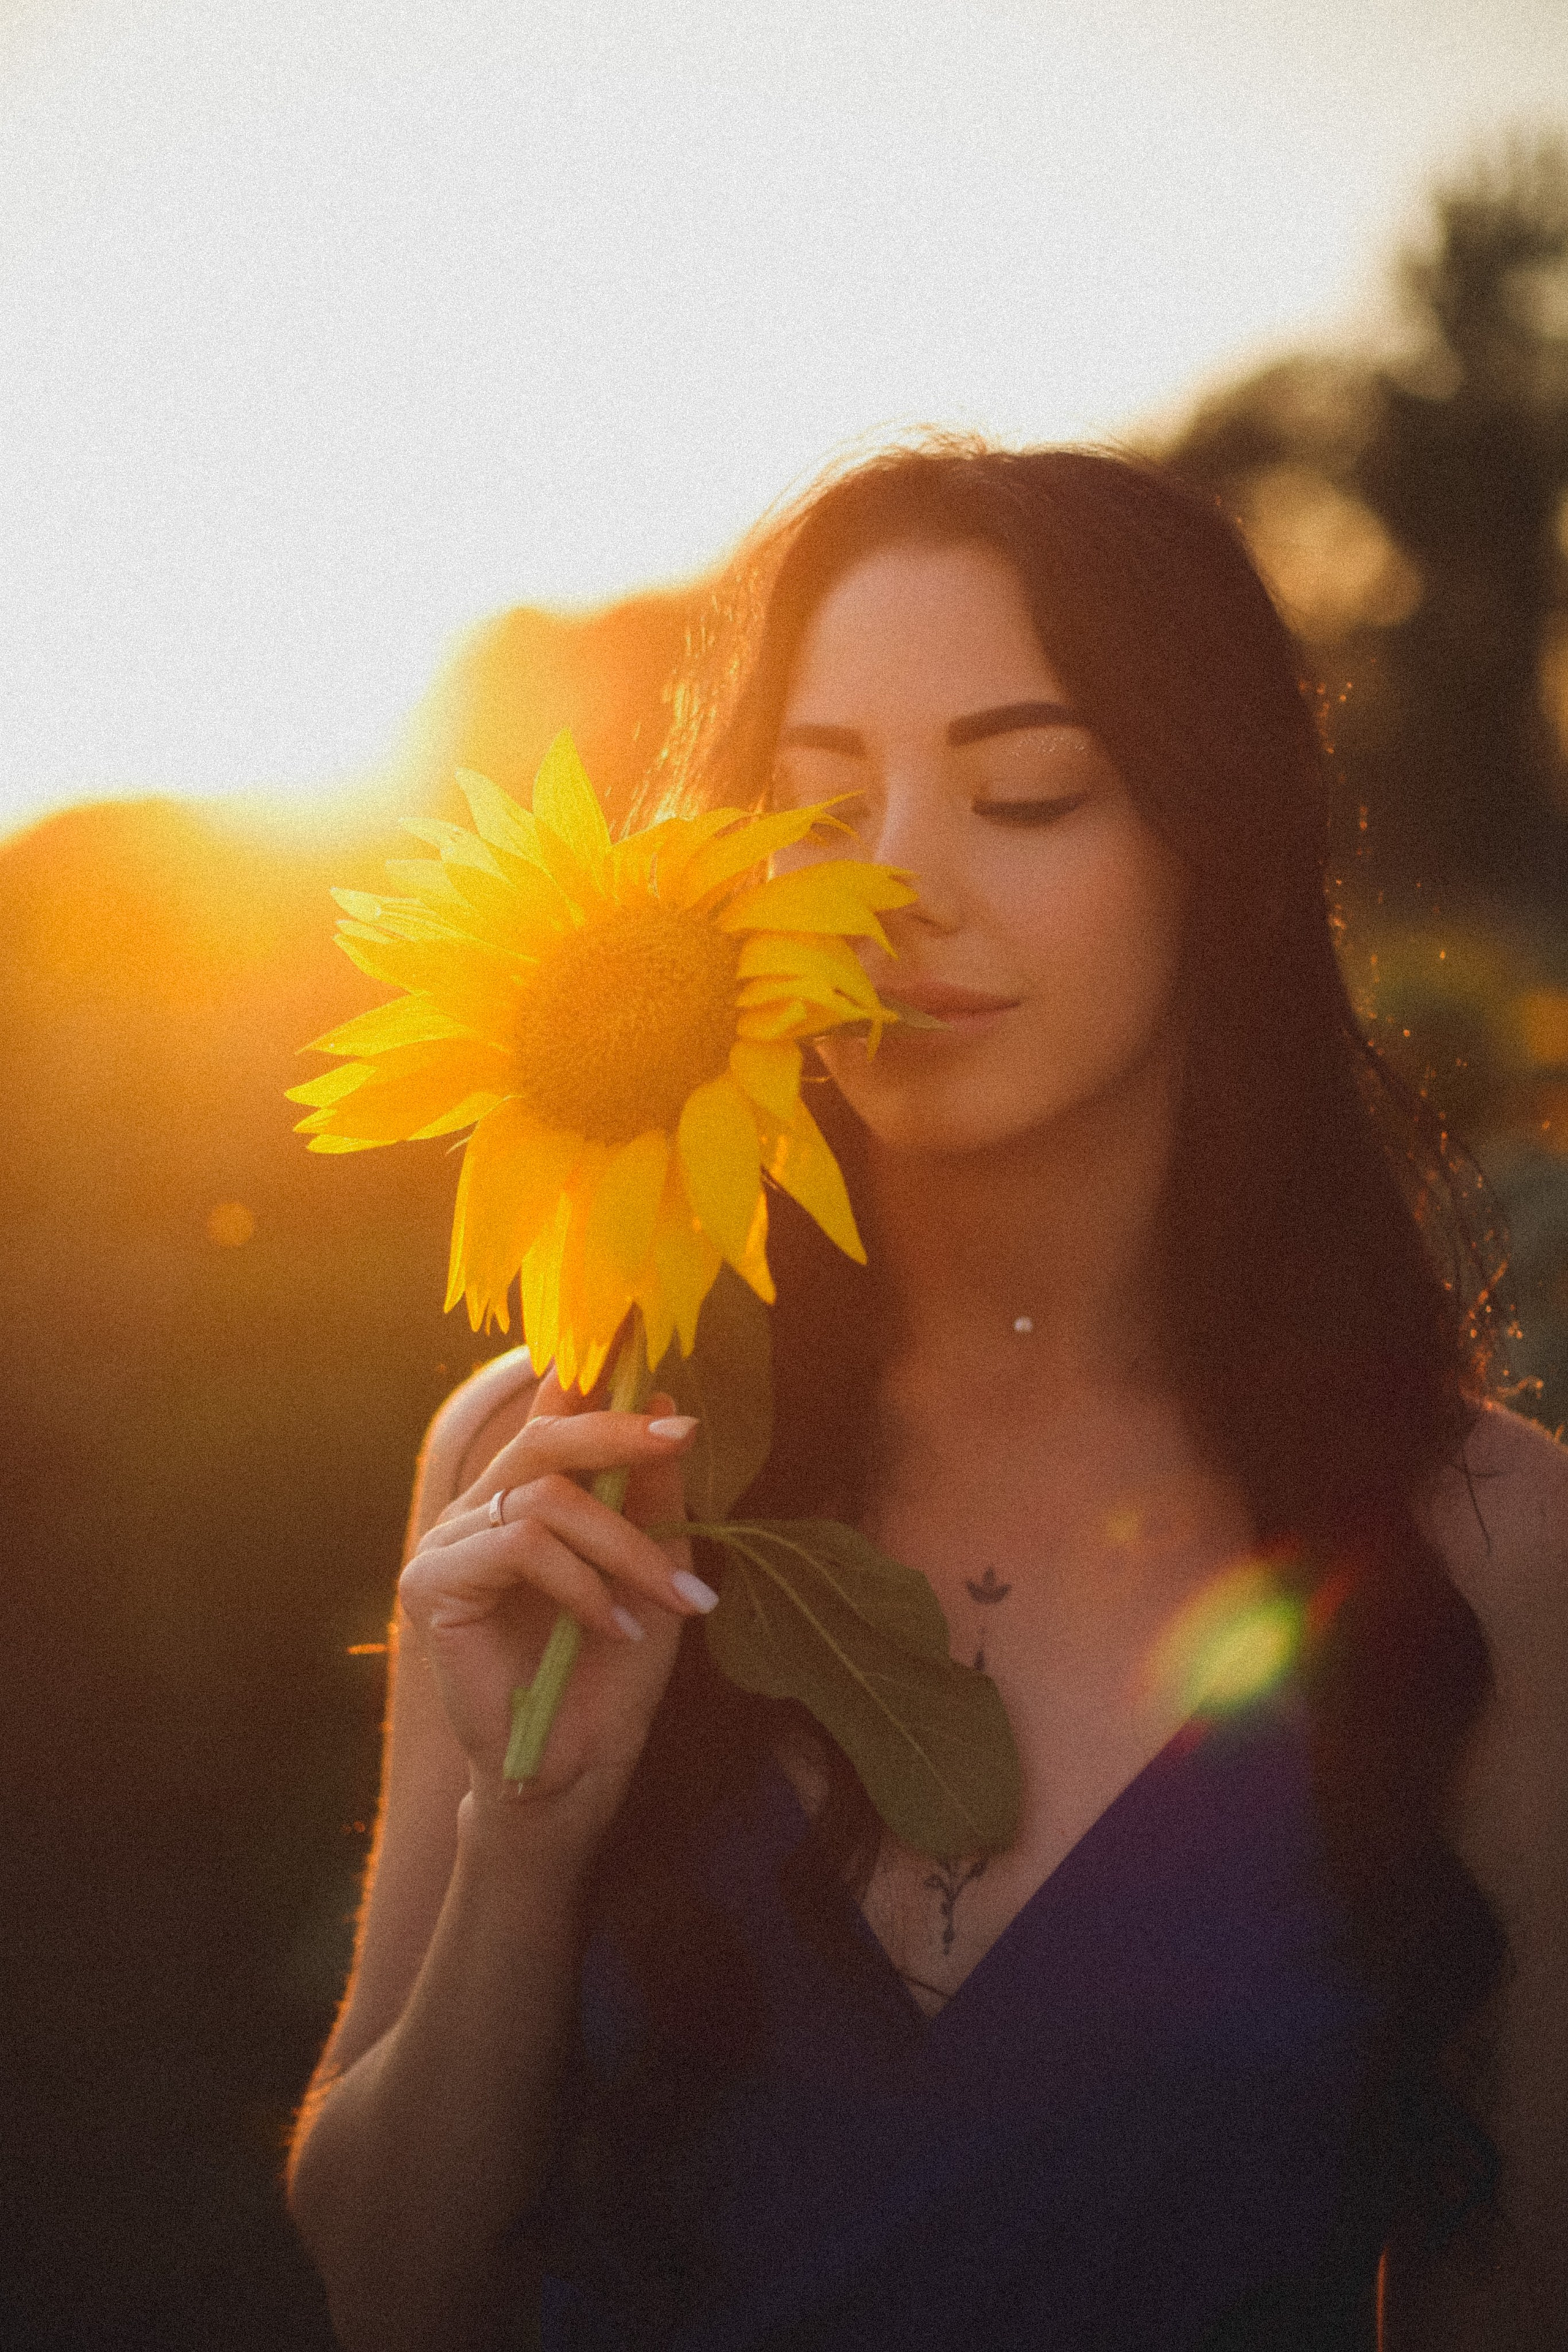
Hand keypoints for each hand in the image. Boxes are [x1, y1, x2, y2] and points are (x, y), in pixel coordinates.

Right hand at [397, 1372, 712, 1828]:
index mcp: (522, 1501)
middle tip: (683, 1436)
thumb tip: (664, 1399)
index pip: (549, 1420)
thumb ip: (652, 1495)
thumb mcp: (653, 1571)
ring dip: (624, 1545)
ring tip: (672, 1599)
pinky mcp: (431, 1586)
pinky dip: (581, 1581)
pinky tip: (612, 1625)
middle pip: (543, 1441)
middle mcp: (477, 1513)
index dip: (589, 1375)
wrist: (575, 1770)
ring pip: (543, 1498)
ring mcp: (447, 1547)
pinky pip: (520, 1545)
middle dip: (619, 1432)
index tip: (637, 1337)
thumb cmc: (611, 1673)